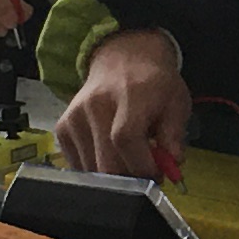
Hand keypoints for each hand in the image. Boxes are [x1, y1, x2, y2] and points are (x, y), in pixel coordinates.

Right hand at [50, 28, 187, 181]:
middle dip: (130, 179)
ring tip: (129, 161)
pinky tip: (111, 156)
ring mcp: (74, 117)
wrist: (122, 58)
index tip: (157, 175)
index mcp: (129, 95)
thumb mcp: (176, 103)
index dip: (142, 166)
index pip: (125, 139)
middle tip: (145, 175)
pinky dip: (96, 171)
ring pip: (91, 170)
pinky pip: (77, 166)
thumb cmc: (154, 85)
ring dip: (113, 178)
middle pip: (105, 162)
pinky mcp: (62, 129)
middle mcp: (95, 105)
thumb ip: (174, 135)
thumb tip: (172, 164)